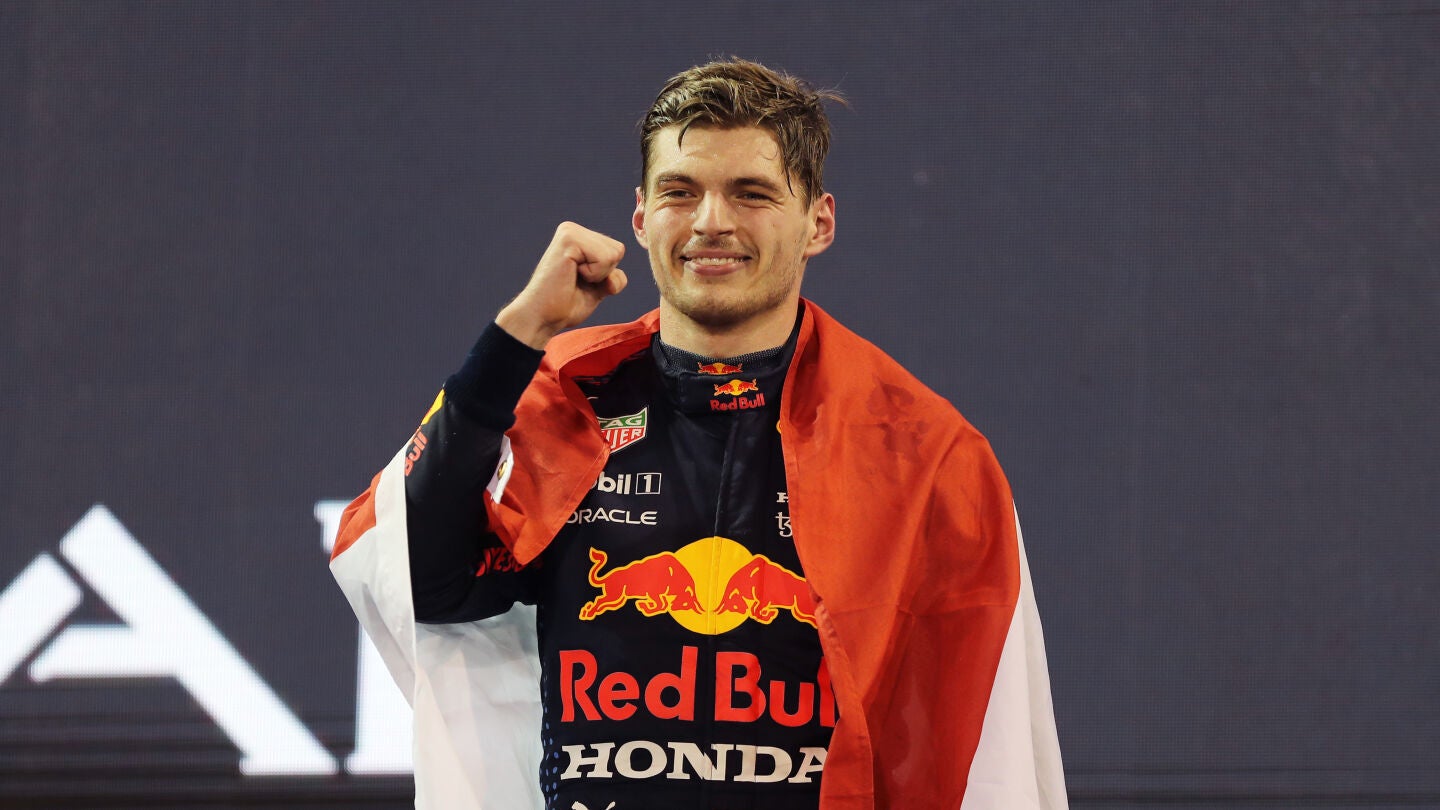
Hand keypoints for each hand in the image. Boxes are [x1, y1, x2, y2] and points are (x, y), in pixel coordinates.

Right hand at [496, 222, 628, 348]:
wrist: (542, 318)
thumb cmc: (565, 306)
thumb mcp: (597, 289)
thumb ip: (612, 277)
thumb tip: (617, 274)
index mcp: (579, 237)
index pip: (617, 251)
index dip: (606, 275)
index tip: (580, 282)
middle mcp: (573, 229)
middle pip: (618, 250)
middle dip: (604, 275)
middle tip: (575, 282)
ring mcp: (570, 232)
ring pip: (613, 254)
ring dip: (598, 275)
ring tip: (572, 279)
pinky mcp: (569, 239)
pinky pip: (604, 258)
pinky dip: (593, 275)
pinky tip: (570, 276)